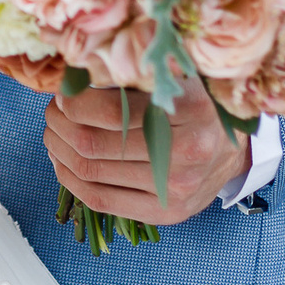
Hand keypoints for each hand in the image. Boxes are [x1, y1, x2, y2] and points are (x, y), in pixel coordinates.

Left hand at [45, 83, 249, 226]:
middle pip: (95, 144)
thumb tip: (75, 69)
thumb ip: (134, 69)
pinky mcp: (166, 214)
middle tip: (52, 111)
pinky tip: (63, 161)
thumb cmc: (196, 105)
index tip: (62, 91)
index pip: (111, 112)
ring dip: (60, 150)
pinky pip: (102, 201)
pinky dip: (71, 180)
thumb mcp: (175, 75)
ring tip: (54, 132)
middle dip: (60, 125)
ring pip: (92, 173)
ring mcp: (177, 190)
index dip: (74, 102)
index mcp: (189, 111)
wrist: (232, 150)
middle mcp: (187, 154)